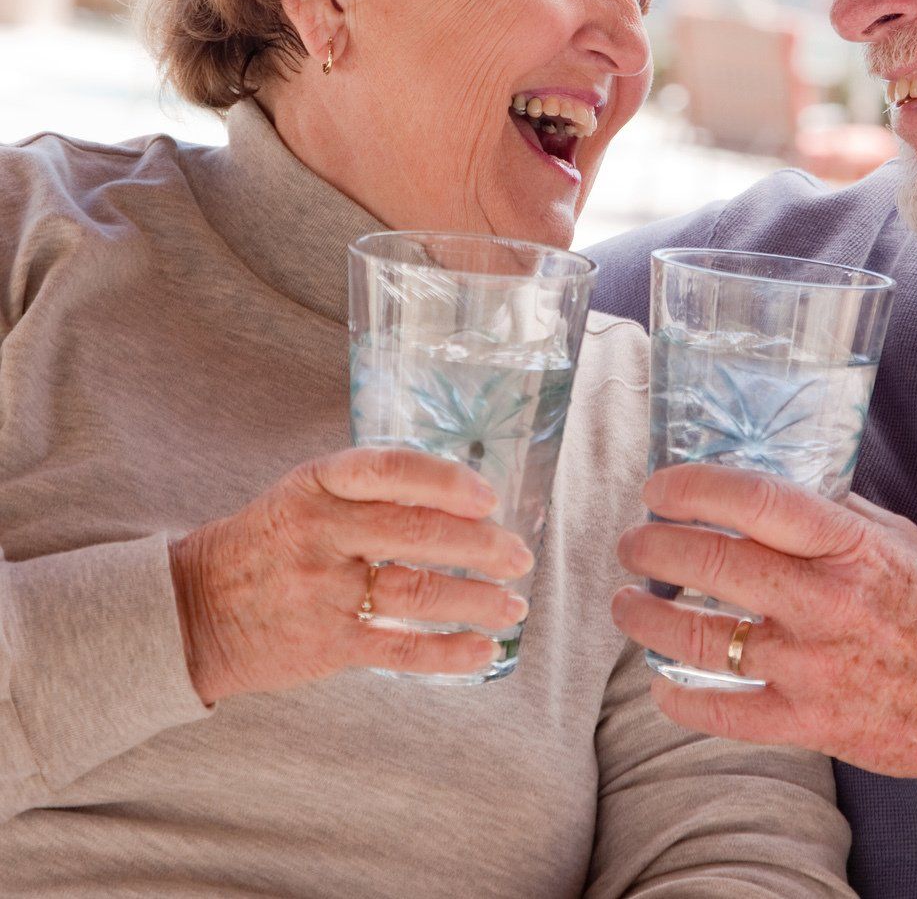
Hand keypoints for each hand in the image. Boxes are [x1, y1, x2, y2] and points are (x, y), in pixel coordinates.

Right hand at [170, 446, 533, 702]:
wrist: (192, 611)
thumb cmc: (272, 542)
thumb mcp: (307, 495)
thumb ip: (372, 490)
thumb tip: (464, 496)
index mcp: (319, 485)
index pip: (390, 470)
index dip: (446, 482)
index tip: (488, 496)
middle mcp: (321, 532)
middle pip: (415, 533)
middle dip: (481, 546)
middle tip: (520, 555)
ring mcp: (322, 591)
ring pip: (417, 591)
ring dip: (477, 600)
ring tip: (514, 605)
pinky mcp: (325, 644)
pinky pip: (399, 648)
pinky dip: (448, 650)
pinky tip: (484, 648)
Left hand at [612, 464, 916, 789]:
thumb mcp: (897, 537)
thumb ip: (832, 510)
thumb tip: (765, 482)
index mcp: (850, 546)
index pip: (754, 501)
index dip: (694, 488)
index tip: (659, 487)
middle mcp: (827, 603)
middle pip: (713, 565)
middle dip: (654, 547)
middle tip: (632, 542)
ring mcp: (814, 669)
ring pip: (702, 641)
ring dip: (648, 620)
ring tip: (624, 605)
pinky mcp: (810, 725)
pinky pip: (724, 713)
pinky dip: (680, 701)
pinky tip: (658, 685)